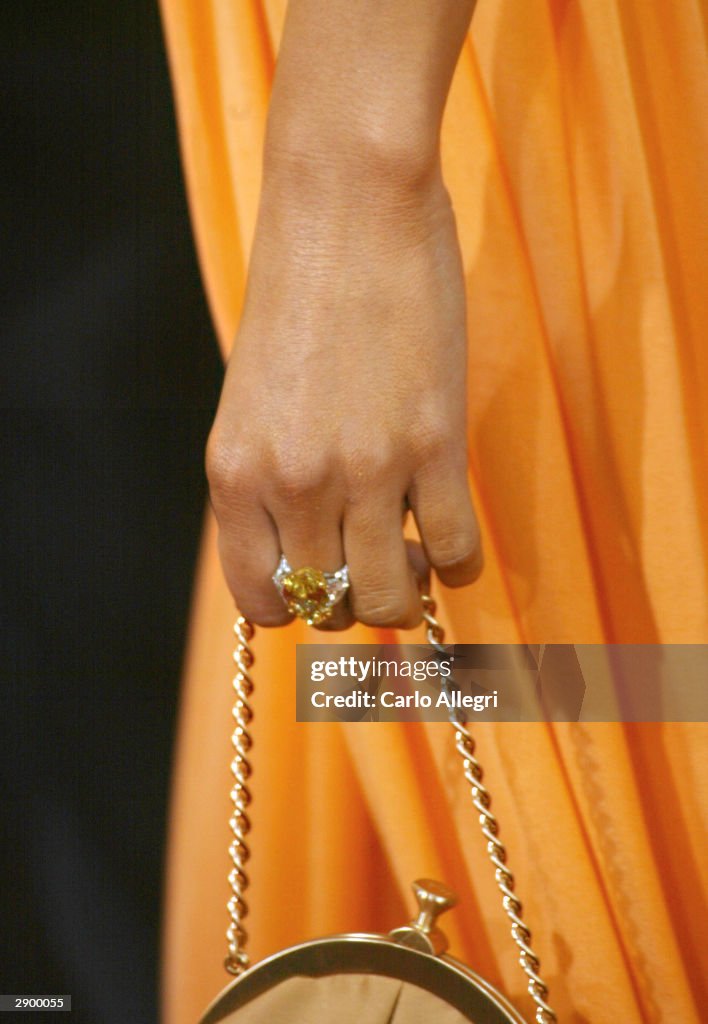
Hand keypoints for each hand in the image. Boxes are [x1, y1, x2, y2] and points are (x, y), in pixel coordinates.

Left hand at [206, 154, 482, 628]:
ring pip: (391, 599)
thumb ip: (270, 480)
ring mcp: (364, 470)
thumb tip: (313, 546)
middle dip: (357, 599)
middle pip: (330, 607)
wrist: (348, 205)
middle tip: (379, 561)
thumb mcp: (255, 401)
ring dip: (408, 592)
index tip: (324, 581)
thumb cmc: (299, 294)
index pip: (260, 601)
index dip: (296, 606)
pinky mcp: (434, 444)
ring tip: (417, 553)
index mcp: (235, 475)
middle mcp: (292, 484)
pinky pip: (455, 551)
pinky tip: (452, 533)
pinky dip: (459, 561)